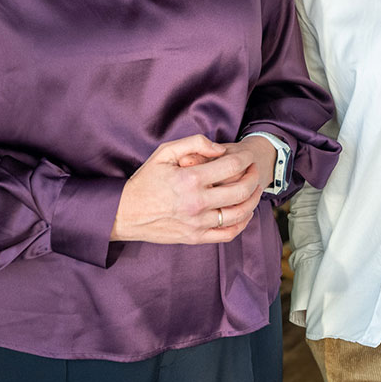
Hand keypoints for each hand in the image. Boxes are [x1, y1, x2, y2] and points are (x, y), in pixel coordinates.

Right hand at [110, 135, 263, 244]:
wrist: (125, 213)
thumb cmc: (146, 181)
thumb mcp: (164, 152)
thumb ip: (194, 143)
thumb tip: (220, 149)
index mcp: (190, 179)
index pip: (232, 166)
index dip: (247, 159)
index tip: (249, 156)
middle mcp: (197, 203)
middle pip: (242, 191)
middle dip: (254, 178)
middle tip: (254, 171)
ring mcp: (197, 223)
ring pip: (240, 213)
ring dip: (253, 200)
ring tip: (254, 190)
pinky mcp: (195, 238)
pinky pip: (228, 234)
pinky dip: (242, 223)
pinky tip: (244, 212)